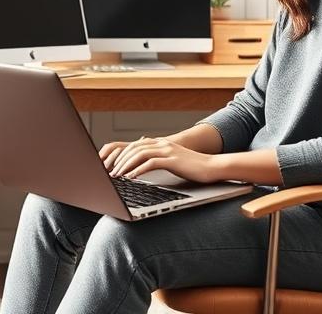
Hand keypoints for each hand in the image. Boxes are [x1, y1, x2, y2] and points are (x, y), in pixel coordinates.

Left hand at [102, 136, 219, 182]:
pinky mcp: (172, 159)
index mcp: (161, 143)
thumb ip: (159, 158)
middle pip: (134, 148)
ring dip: (126, 165)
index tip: (111, 165)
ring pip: (140, 154)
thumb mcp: (172, 160)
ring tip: (117, 175)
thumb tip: (144, 163)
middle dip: (119, 160)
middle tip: (109, 172)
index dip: (121, 155)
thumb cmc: (193, 167)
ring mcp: (167, 150)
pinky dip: (139, 170)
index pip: (135, 145)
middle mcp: (162, 143)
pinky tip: (131, 177)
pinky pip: (151, 163)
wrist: (212, 166)